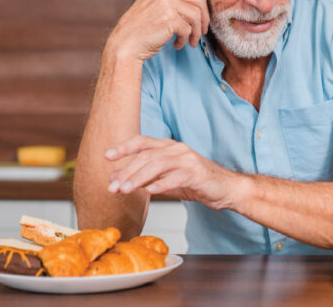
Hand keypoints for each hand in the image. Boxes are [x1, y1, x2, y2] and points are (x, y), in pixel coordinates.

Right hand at [104, 0, 209, 62]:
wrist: (125, 44)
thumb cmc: (141, 27)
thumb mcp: (154, 3)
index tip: (195, 4)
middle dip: (204, 16)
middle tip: (201, 29)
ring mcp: (166, 2)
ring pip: (197, 14)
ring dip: (196, 31)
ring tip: (191, 40)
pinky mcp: (169, 18)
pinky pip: (189, 28)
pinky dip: (185, 39)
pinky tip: (177, 44)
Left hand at [104, 136, 242, 210]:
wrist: (225, 189)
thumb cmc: (194, 182)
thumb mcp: (164, 179)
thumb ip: (143, 177)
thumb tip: (115, 178)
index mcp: (168, 147)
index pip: (142, 142)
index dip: (124, 147)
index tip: (107, 156)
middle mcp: (177, 149)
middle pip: (147, 155)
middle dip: (127, 170)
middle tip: (112, 186)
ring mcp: (188, 160)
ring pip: (158, 164)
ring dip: (138, 177)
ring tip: (125, 190)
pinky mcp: (197, 174)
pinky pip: (176, 177)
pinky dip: (161, 184)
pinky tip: (149, 191)